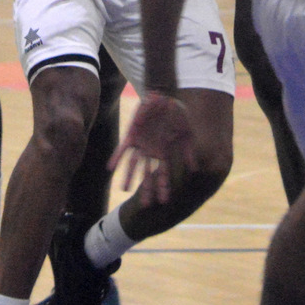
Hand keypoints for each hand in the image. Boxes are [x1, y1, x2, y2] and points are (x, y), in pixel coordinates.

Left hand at [109, 90, 198, 205]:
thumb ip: (188, 151)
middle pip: (148, 175)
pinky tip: (110, 168)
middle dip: (147, 190)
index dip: (164, 187)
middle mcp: (151, 152)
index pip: (164, 174)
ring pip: (133, 165)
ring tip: (124, 190)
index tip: (165, 202)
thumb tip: (194, 169)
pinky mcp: (131, 136)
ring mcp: (141, 145)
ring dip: (129, 177)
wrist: (163, 98)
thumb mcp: (186, 132)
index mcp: (164, 153)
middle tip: (146, 206)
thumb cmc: (176, 114)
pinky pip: (123, 149)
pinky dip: (117, 158)